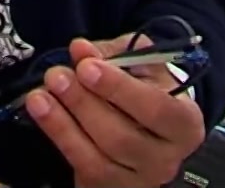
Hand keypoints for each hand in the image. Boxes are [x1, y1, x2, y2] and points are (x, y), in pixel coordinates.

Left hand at [24, 36, 205, 187]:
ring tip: (40, 95)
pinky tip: (41, 113)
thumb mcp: (141, 63)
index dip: (119, 88)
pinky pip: (82, 169)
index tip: (86, 67)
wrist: (145, 125)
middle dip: (83, 103)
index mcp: (185, 123)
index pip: (157, 108)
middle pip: (122, 138)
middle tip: (56, 76)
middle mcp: (166, 159)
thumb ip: (113, 53)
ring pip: (98, 158)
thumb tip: (81, 50)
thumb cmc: (146, 89)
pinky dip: (59, 138)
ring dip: (63, 124)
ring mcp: (138, 180)